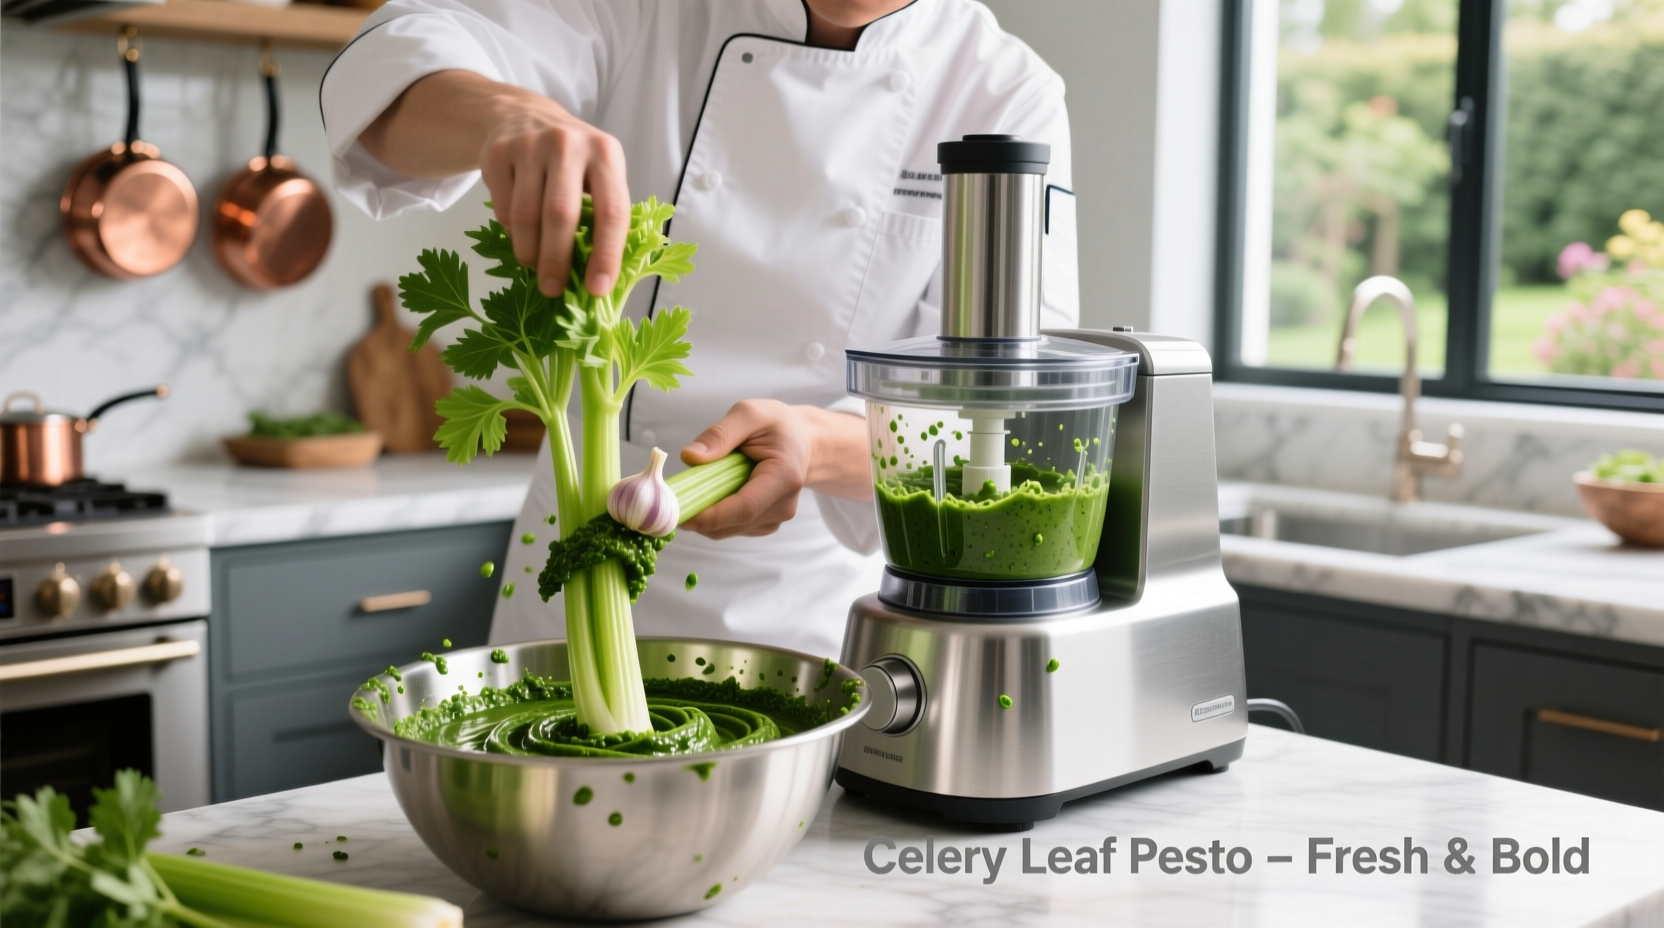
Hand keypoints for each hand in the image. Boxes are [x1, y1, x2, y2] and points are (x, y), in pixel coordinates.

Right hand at [359, 71, 629, 297]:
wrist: (525, 115)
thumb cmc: (573, 161)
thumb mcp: (599, 175)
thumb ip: (603, 216)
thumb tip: (598, 280)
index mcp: (606, 154)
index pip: (611, 212)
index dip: (606, 255)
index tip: (597, 289)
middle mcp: (569, 144)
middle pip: (560, 215)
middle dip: (556, 261)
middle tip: (553, 290)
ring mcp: (530, 145)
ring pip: (525, 216)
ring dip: (529, 252)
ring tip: (534, 266)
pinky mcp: (498, 152)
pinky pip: (502, 208)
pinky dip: (510, 231)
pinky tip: (520, 233)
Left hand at [679, 400, 871, 538]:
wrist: (803, 440)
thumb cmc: (777, 425)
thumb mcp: (749, 414)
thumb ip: (720, 434)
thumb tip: (690, 457)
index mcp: (784, 477)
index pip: (744, 508)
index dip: (709, 516)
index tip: (677, 511)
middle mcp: (783, 506)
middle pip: (732, 523)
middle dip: (698, 515)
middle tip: (671, 497)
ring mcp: (775, 518)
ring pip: (727, 529)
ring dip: (704, 514)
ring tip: (699, 483)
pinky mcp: (765, 523)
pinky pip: (730, 527)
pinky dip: (714, 515)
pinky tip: (715, 490)